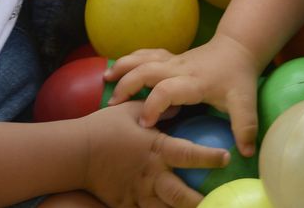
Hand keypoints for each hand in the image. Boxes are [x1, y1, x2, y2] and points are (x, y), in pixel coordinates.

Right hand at [79, 101, 228, 207]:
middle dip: (201, 201)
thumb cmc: (105, 127)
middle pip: (181, 195)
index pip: (189, 154)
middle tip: (218, 201)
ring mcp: (138, 192)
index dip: (210, 158)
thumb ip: (158, 108)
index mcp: (156, 149)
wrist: (75, 152)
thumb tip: (178, 106)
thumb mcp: (131, 111)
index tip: (227, 158)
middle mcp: (151, 174)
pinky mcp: (126, 203)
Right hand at [105, 34, 262, 155]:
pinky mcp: (169, 58)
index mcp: (195, 81)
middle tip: (114, 105)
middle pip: (148, 70)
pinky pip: (145, 54)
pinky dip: (129, 60)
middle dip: (129, 86)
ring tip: (106, 80)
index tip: (145, 124)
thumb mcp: (245, 102)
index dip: (154, 105)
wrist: (237, 48)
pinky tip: (115, 69)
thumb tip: (247, 153)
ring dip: (124, 67)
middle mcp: (180, 68)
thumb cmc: (238, 77)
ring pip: (143, 58)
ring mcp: (173, 61)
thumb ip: (245, 126)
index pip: (168, 90)